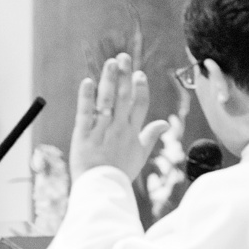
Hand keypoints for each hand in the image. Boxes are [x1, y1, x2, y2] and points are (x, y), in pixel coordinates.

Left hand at [69, 52, 168, 181]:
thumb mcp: (140, 155)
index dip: (140, 88)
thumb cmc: (120, 173)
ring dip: (109, 80)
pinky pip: (86, 113)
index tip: (138, 74)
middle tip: (123, 57)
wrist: (101, 191)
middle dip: (124, 76)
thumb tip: (165, 124)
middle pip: (123, 97)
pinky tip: (88, 82)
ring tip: (111, 62)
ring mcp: (101, 131)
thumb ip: (150, 136)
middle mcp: (118, 128)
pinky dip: (87, 97)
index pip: (140, 104)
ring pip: (106, 101)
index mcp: (132, 132)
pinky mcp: (83, 135)